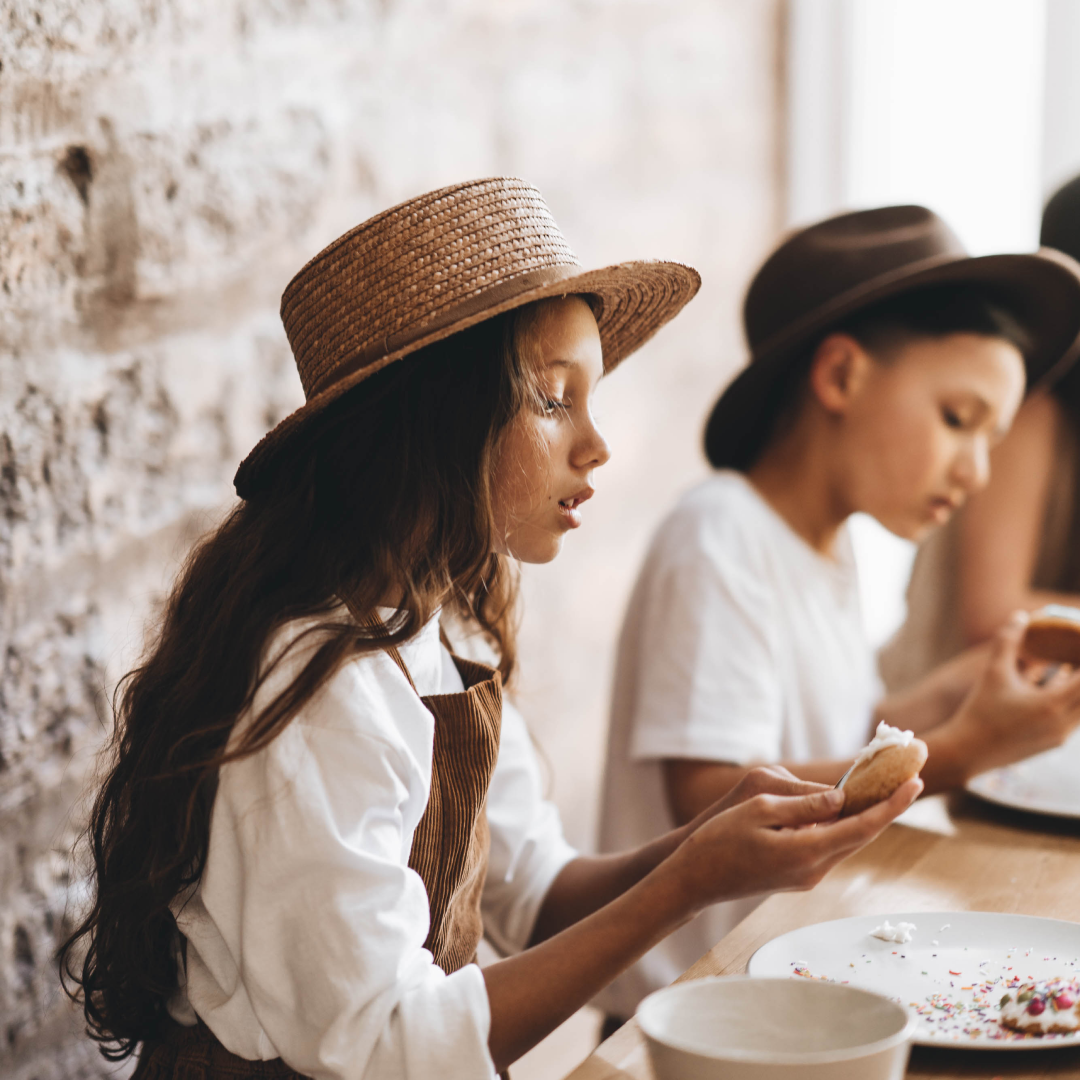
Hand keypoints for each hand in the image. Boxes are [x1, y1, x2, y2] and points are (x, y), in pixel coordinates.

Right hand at [666, 777, 921, 913]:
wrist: (695, 879)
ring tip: (881, 790)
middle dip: (886, 809)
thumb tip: (840, 798)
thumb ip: (804, 805)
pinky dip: (843, 827)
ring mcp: (807, 877)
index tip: (914, 784)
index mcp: (806, 851)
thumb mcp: (759, 809)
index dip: (891, 805)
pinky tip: (844, 809)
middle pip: (861, 836)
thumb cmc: (719, 839)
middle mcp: (814, 869)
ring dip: (864, 818)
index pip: (861, 826)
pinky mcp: (798, 876)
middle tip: (907, 781)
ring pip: (846, 842)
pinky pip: (830, 846)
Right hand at [935, 611, 1079, 779]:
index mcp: (1052, 704)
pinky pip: (1074, 717)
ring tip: (1070, 664)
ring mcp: (1061, 736)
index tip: (1079, 643)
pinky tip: (1059, 680)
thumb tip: (1020, 616)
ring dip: (1078, 685)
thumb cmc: (980, 710)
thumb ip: (1008, 641)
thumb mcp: (993, 672)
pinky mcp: (1054, 742)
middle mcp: (1063, 723)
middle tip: (1075, 654)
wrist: (968, 751)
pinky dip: (1073, 698)